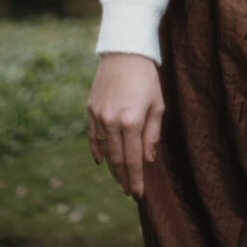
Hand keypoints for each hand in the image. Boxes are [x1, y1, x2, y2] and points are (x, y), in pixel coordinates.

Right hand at [87, 53, 163, 198]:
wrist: (125, 52)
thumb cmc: (147, 78)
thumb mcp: (157, 105)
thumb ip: (152, 134)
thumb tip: (147, 160)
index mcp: (131, 121)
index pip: (132, 160)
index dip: (135, 179)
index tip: (138, 194)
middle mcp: (112, 121)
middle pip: (117, 159)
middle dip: (124, 178)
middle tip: (129, 192)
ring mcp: (98, 116)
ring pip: (105, 150)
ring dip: (112, 167)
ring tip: (120, 179)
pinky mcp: (90, 109)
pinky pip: (92, 137)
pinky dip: (97, 150)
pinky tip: (102, 161)